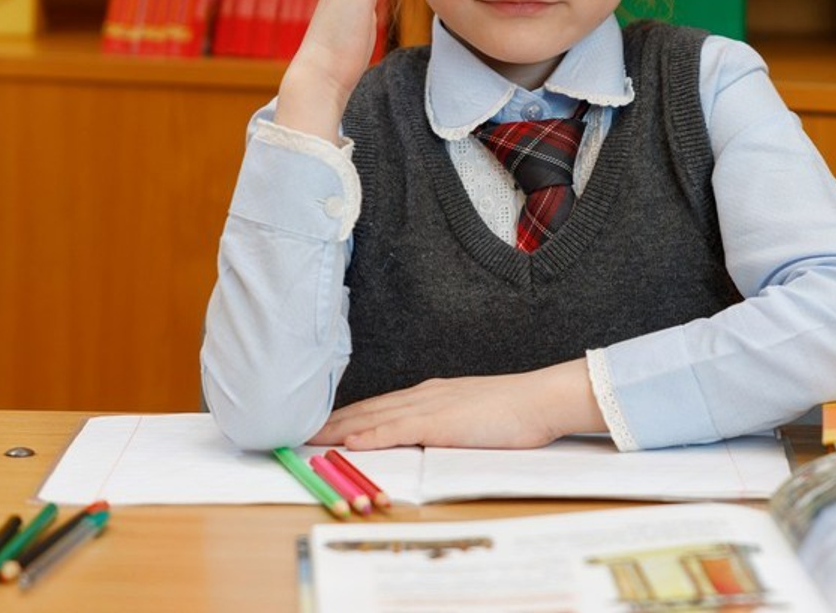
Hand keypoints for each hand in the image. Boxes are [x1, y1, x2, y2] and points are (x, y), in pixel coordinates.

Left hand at [309, 359, 605, 449]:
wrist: (539, 399)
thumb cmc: (512, 410)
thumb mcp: (468, 413)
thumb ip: (442, 420)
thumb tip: (422, 434)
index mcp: (430, 394)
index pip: (377, 405)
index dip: (346, 414)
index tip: (319, 423)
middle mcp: (423, 394)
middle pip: (367, 408)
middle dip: (330, 420)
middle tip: (296, 429)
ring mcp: (430, 406)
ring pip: (374, 416)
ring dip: (339, 427)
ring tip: (308, 436)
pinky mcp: (440, 422)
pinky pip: (398, 429)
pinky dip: (371, 434)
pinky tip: (350, 442)